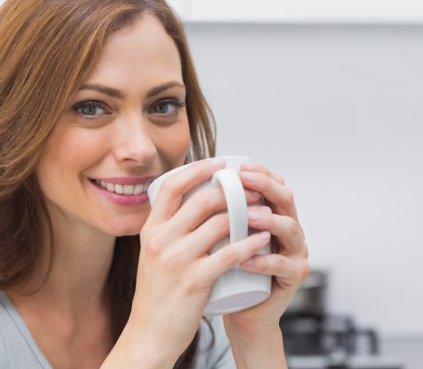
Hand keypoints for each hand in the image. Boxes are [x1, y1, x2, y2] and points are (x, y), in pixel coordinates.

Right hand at [121, 158, 272, 365]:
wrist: (149, 332)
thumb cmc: (156, 294)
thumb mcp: (152, 254)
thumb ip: (168, 230)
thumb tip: (194, 204)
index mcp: (150, 230)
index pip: (171, 187)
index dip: (197, 170)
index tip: (219, 163)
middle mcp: (160, 240)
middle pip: (201, 200)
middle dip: (232, 190)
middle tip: (252, 189)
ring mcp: (176, 260)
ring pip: (219, 224)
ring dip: (248, 214)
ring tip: (264, 213)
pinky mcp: (194, 281)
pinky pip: (229, 254)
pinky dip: (250, 243)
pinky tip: (263, 239)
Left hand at [224, 160, 309, 335]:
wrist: (239, 310)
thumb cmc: (224, 270)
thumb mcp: (217, 236)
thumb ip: (210, 212)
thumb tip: (179, 181)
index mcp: (270, 214)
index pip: (271, 184)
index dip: (258, 172)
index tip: (238, 164)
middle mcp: (287, 229)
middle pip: (285, 199)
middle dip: (265, 186)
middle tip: (244, 179)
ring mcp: (295, 252)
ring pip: (290, 229)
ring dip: (269, 220)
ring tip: (248, 216)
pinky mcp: (294, 277)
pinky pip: (283, 266)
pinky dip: (265, 262)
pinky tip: (247, 260)